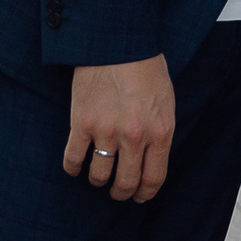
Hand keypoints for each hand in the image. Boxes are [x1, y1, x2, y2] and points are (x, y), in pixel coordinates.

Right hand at [64, 54, 175, 202]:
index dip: (144, 194)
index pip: (153, 178)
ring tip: (98, 175)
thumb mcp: (166, 101)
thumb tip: (151, 159)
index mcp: (160, 131)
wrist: (118, 43)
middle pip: (125, 183)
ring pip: (99, 176)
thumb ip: (159, 132)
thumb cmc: (146, 68)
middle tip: (117, 191)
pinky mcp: (81, 123)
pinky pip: (73, 160)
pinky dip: (74, 168)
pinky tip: (77, 165)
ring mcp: (107, 131)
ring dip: (98, 180)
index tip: (138, 196)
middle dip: (121, 192)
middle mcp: (135, 137)